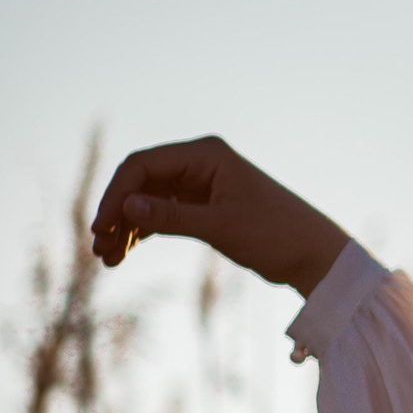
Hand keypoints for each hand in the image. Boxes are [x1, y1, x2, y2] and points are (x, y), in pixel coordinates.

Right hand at [90, 136, 349, 295]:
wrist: (314, 255)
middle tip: (98, 248)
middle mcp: (200, 162)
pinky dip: (142, 232)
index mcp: (206, 153)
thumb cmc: (275, 234)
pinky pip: (161, 214)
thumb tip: (125, 208)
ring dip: (126, 226)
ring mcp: (200, 184)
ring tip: (107, 259)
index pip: (143, 165)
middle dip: (117, 213)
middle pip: (140, 181)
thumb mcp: (220, 226)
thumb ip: (171, 217)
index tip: (102, 229)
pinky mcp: (203, 206)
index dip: (117, 195)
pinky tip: (123, 254)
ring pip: (147, 200)